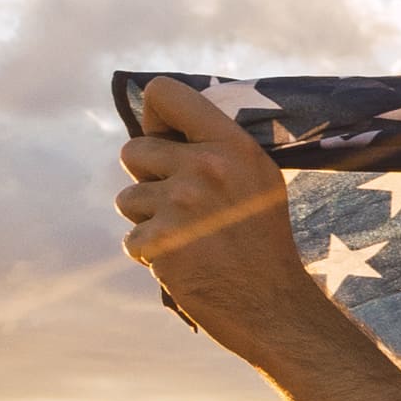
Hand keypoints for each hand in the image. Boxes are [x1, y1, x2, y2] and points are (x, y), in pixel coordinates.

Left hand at [120, 81, 337, 360]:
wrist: (274, 307)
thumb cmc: (261, 240)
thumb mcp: (255, 177)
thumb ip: (214, 147)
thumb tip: (156, 126)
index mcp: (232, 143)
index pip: (163, 93)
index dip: (154, 118)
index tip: (167, 141)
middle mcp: (206, 166)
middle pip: (133, 150)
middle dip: (148, 179)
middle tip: (184, 206)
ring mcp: (181, 204)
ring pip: (126, 198)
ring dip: (148, 220)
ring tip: (189, 237)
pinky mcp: (160, 242)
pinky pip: (130, 238)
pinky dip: (151, 254)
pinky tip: (185, 262)